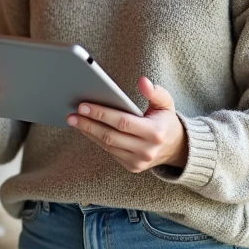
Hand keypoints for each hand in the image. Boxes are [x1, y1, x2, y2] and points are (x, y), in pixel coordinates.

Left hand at [68, 77, 187, 172]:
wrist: (176, 148)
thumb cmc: (166, 120)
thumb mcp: (166, 103)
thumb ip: (155, 92)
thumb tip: (142, 81)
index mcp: (155, 133)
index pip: (122, 122)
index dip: (101, 114)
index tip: (83, 106)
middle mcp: (146, 150)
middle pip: (110, 136)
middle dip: (88, 124)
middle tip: (71, 114)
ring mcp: (138, 161)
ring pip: (107, 146)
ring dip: (88, 132)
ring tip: (74, 120)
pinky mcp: (132, 167)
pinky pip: (109, 152)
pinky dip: (96, 140)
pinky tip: (86, 129)